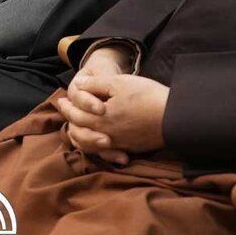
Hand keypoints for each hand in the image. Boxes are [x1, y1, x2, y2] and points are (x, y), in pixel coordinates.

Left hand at [54, 73, 168, 164]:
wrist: (175, 117)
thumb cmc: (147, 96)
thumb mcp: (119, 83)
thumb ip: (96, 85)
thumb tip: (78, 85)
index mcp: (101, 119)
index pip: (76, 115)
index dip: (66, 107)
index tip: (60, 100)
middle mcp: (106, 135)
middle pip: (81, 130)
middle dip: (70, 119)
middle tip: (65, 111)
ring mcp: (119, 144)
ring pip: (92, 144)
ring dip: (82, 135)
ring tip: (78, 127)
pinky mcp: (131, 148)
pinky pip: (107, 151)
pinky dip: (98, 146)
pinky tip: (100, 140)